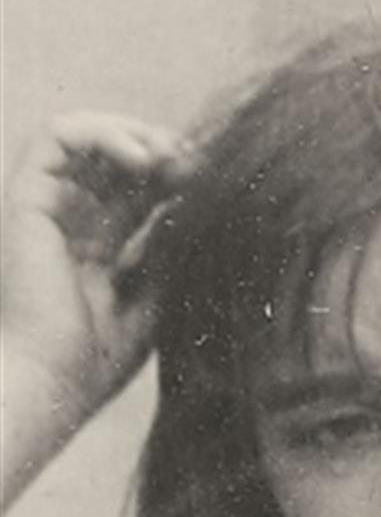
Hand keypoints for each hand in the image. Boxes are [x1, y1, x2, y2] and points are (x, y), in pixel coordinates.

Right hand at [0, 118, 183, 466]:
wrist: (49, 383)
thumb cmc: (95, 360)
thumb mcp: (154, 297)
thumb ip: (170, 248)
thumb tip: (201, 203)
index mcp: (100, 244)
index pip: (142, 187)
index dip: (180, 175)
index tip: (219, 185)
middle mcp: (72, 218)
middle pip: (119, 156)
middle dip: (166, 150)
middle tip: (204, 166)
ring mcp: (48, 205)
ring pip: (88, 133)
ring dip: (138, 134)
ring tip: (175, 159)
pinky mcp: (26, 195)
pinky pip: (57, 133)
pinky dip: (104, 132)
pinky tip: (145, 159)